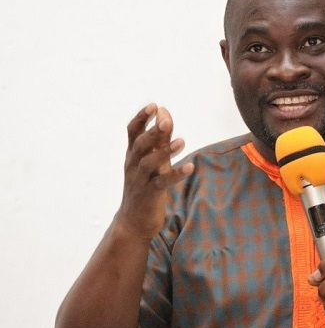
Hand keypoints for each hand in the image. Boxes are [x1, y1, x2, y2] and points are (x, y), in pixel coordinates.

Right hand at [116, 104, 193, 240]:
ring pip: (149, 163)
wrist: (134, 222)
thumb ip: (159, 138)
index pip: (132, 133)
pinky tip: (189, 167)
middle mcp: (133, 165)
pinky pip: (162, 183)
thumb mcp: (153, 160)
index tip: (153, 106)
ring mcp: (139, 181)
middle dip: (153, 132)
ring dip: (165, 151)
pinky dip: (175, 174)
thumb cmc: (146, 185)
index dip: (141, 119)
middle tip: (166, 121)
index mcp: (133, 155)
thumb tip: (164, 112)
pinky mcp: (149, 195)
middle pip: (140, 145)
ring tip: (182, 142)